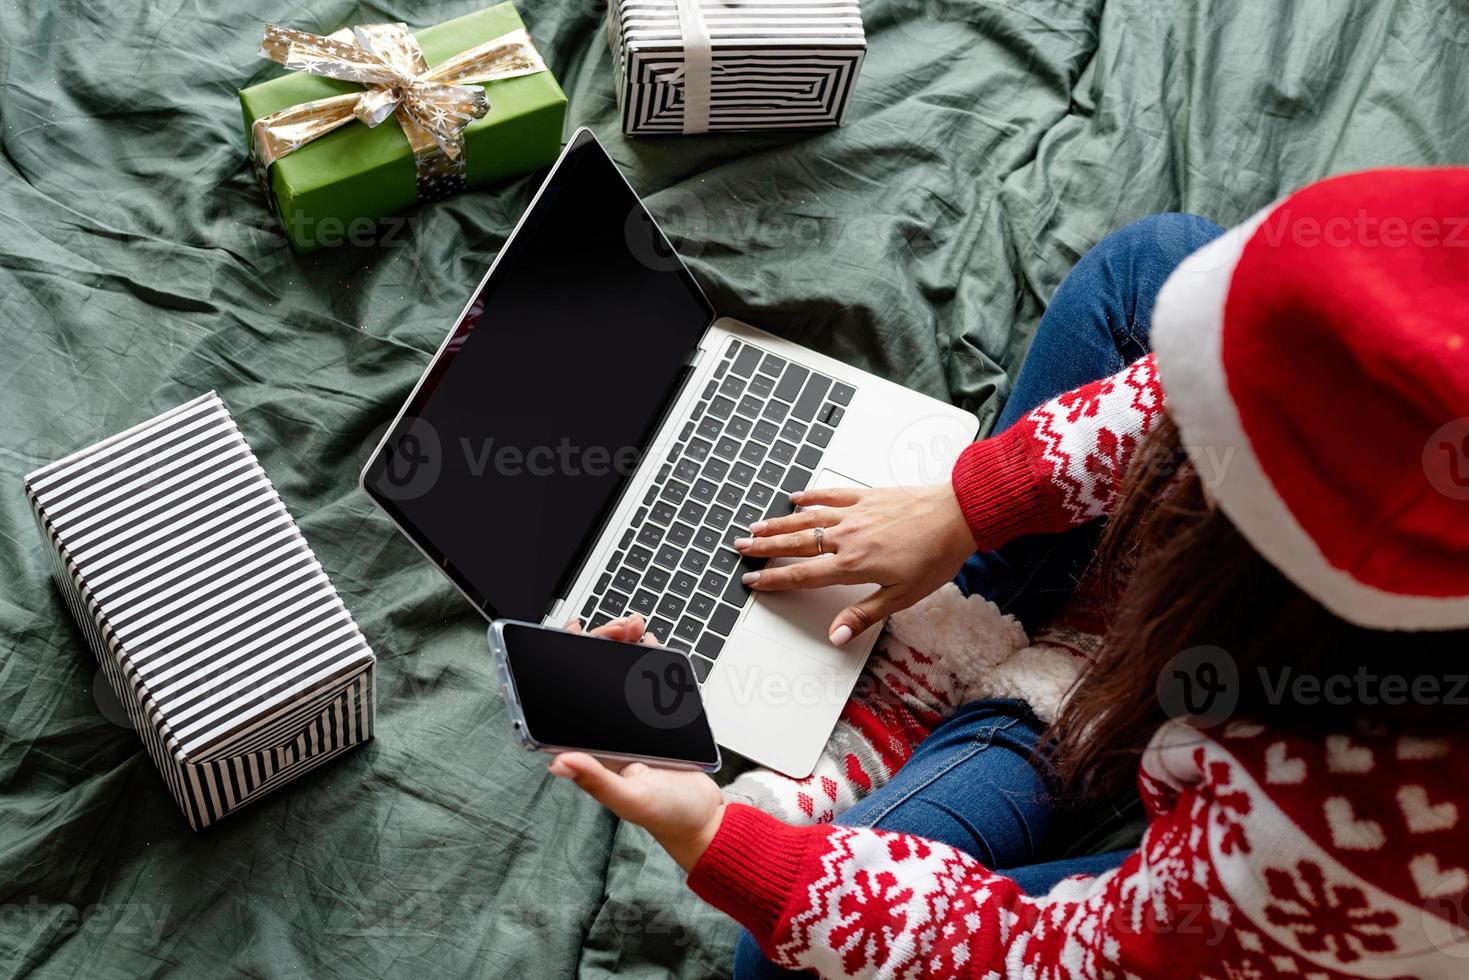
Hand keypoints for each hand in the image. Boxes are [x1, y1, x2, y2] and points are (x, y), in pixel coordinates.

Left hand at [553, 613, 725, 870]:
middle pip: (595, 676)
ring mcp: (631, 723)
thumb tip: (559, 762)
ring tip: (636, 629)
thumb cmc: (665, 815)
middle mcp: (607, 733)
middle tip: (620, 629)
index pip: (568, 698)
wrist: (705, 819)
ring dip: (625, 647)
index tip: (572, 635)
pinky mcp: (656, 719)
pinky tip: (650, 644)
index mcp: (592, 749)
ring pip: (621, 674)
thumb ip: (597, 781)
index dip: (565, 663)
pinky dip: (649, 660)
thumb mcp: (630, 799)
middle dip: (603, 645)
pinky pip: (650, 682)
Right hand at [732, 483, 975, 645]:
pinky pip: (831, 495)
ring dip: (779, 523)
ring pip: (807, 519)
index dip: (774, 579)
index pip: (802, 575)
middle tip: (740, 548)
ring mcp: (855, 513)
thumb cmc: (935, 555)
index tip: (753, 581)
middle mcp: (847, 537)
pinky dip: (811, 496)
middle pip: (796, 544)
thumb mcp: (901, 596)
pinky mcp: (867, 496)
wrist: (957, 515)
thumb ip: (863, 614)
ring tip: (757, 527)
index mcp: (852, 565)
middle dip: (765, 548)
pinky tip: (796, 498)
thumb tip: (836, 635)